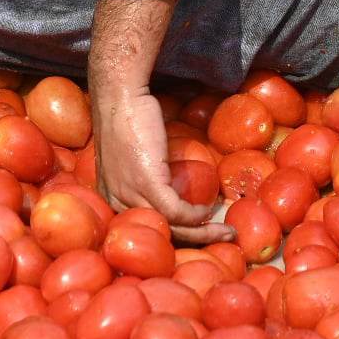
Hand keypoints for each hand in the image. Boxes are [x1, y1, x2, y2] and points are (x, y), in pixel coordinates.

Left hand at [93, 87, 231, 243]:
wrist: (120, 97)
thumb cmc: (127, 120)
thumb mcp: (130, 158)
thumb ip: (144, 176)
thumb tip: (172, 182)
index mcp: (112, 200)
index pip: (146, 229)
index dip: (175, 236)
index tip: (198, 235)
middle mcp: (117, 203)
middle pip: (160, 234)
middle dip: (195, 241)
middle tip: (222, 239)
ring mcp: (130, 195)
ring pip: (171, 227)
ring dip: (203, 233)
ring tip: (226, 231)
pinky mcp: (146, 183)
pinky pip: (175, 211)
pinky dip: (195, 215)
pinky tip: (206, 211)